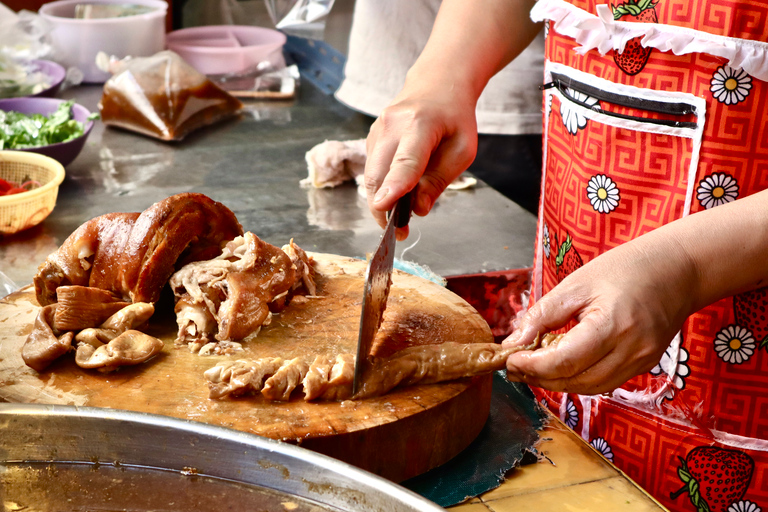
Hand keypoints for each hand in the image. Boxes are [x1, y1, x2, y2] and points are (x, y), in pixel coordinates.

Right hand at [364, 80, 477, 239]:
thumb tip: (417, 209)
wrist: (436, 85)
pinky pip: (372, 171)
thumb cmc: (454, 119)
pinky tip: (399, 191)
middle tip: (399, 233)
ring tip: (401, 216)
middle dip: (383, 208)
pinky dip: (382, 187)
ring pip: (370, 176)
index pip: (405, 161)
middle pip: (377, 174)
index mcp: (420, 123)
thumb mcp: (462, 150)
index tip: (384, 209)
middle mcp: (391, 124)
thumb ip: (439, 180)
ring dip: (382, 201)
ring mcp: (376, 130)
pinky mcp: (371, 138)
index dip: (395, 187)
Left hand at [502, 233, 696, 394]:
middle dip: (538, 377)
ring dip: (556, 382)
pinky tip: (559, 364)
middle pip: (575, 380)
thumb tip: (513, 343)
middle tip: (512, 365)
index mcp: (613, 325)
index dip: (531, 366)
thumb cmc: (626, 269)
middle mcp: (632, 351)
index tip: (507, 359)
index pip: (564, 361)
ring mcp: (642, 362)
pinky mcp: (644, 365)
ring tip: (531, 367)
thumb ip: (543, 315)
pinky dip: (577, 377)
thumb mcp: (576, 285)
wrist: (678, 269)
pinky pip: (604, 381)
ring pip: (589, 387)